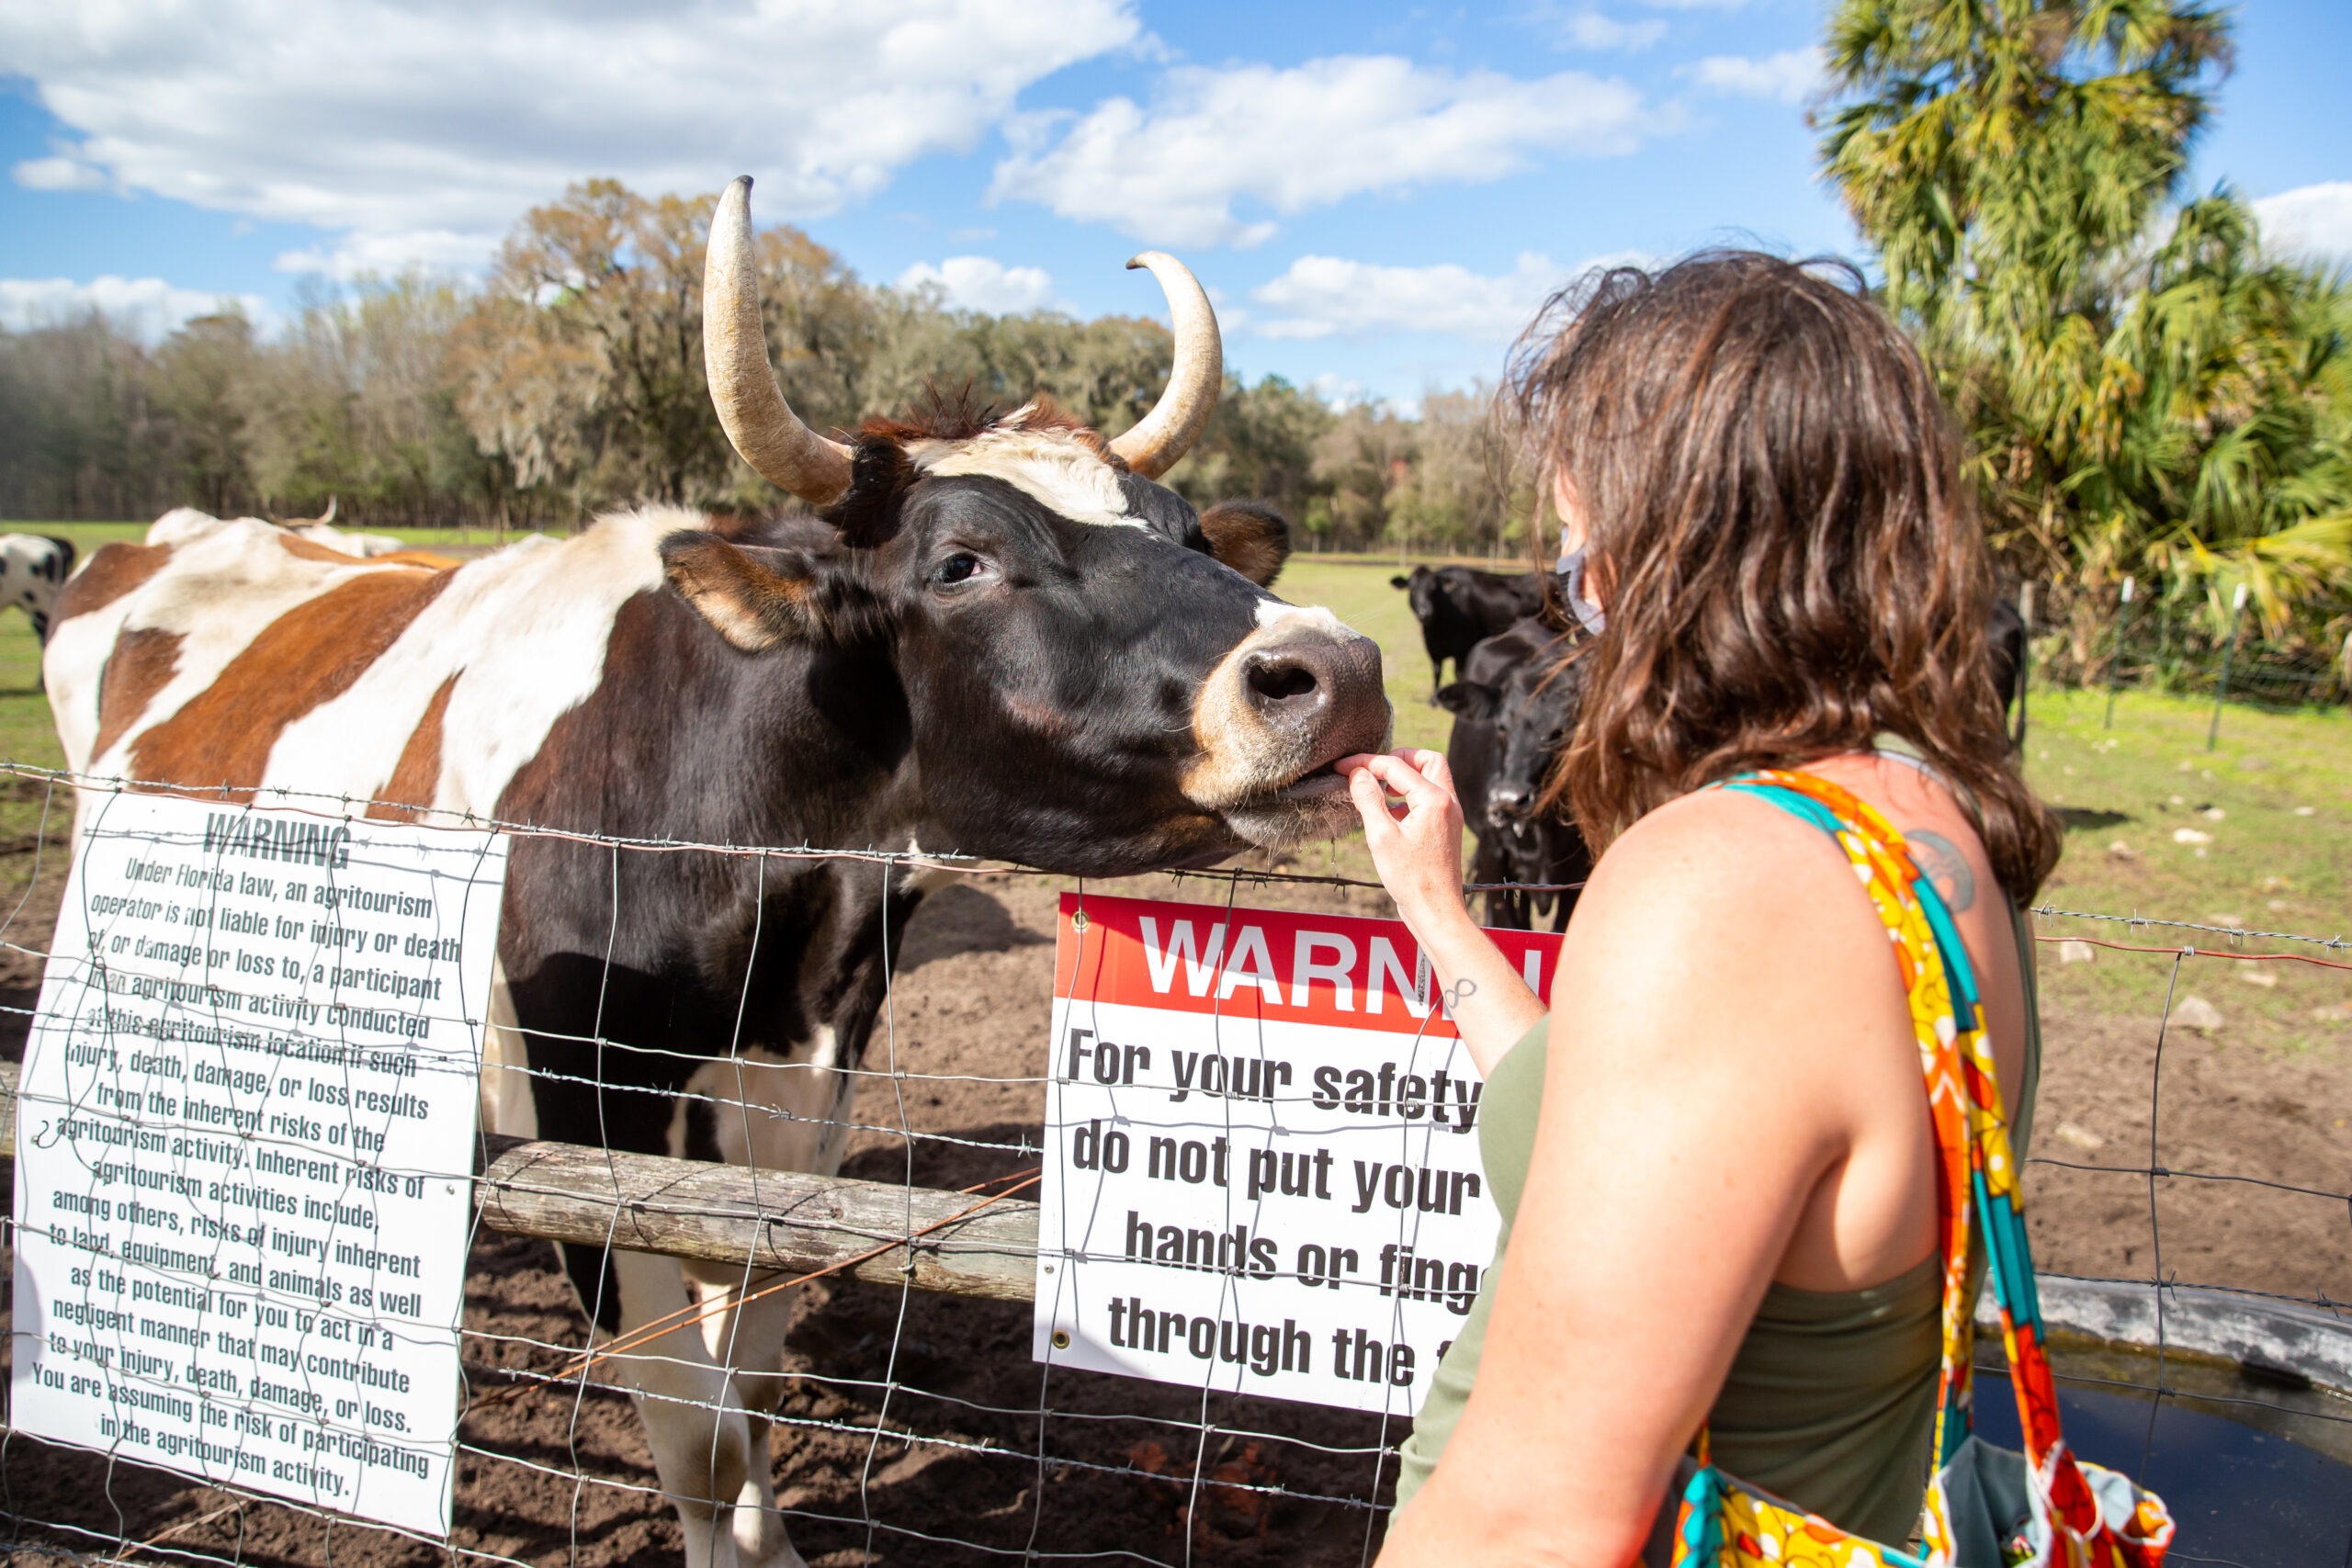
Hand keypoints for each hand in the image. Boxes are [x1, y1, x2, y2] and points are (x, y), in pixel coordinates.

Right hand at [1339, 749, 1465, 928]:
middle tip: (1372, 770)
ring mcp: (1450, 815)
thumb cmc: (1410, 879)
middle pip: (1426, 759)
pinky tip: (1390, 814)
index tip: (1342, 767)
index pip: (1395, 766)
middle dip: (1397, 759)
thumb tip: (1357, 773)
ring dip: (1404, 777)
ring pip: (1431, 777)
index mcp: (1434, 799)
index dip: (1365, 763)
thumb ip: (1368, 799)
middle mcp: (1448, 802)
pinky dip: (1410, 796)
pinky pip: (1430, 797)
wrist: (1436, 911)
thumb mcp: (1380, 836)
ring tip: (1379, 792)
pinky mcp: (1446, 827)